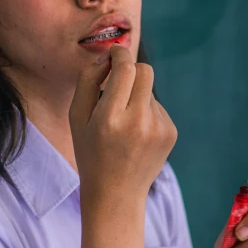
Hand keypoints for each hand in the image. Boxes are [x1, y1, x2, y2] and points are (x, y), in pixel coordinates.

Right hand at [69, 44, 177, 202]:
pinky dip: (145, 112)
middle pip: (144, 71)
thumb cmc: (91, 152)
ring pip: (150, 89)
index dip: (119, 54)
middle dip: (131, 69)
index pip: (125, 68)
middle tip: (118, 79)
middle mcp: (138, 122)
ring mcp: (158, 128)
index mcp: (110, 117)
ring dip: (136, 95)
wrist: (116, 193)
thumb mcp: (77, 117)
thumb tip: (108, 56)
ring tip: (124, 122)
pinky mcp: (170, 132)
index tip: (114, 53)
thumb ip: (88, 80)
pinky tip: (136, 134)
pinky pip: (157, 106)